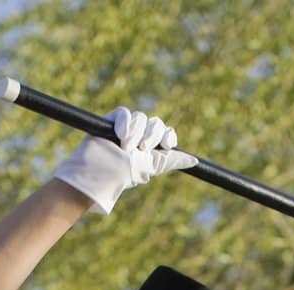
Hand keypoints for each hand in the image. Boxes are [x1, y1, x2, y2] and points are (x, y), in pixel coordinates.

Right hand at [52, 106, 196, 215]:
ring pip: (141, 118)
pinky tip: (120, 135)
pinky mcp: (111, 120)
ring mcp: (126, 128)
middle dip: (151, 135)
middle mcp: (140, 137)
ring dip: (136, 133)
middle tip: (142, 149)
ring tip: (125, 147)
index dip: (168, 137)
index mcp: (151, 150)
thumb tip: (194, 160)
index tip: (165, 144)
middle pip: (156, 124)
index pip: (166, 134)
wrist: (99, 170)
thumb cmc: (123, 173)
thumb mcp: (151, 167)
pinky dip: (125, 122)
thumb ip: (171, 160)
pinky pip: (125, 113)